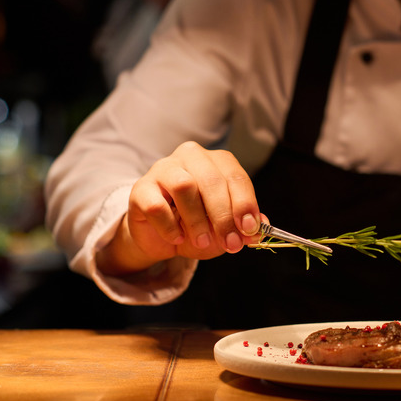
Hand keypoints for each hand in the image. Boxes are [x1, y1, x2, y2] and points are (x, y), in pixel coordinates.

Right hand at [97, 141, 264, 274]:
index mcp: (217, 161)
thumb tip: (259, 229)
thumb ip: (244, 225)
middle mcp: (191, 157)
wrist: (161, 237)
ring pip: (184, 187)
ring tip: (203, 242)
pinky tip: (177, 238)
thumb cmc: (197, 225)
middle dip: (224, 217)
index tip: (249, 230)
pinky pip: (157, 205)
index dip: (245, 204)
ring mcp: (164, 169)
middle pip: (212, 181)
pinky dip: (170, 226)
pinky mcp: (141, 188)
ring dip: (197, 220)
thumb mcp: (226, 227)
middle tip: (230, 243)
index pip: (236, 177)